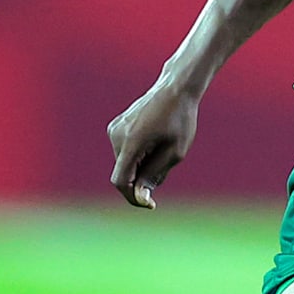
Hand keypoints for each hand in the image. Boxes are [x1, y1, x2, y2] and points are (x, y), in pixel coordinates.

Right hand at [107, 84, 199, 208]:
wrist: (175, 89)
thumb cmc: (180, 120)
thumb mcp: (175, 152)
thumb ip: (155, 174)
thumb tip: (139, 196)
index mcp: (131, 142)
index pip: (120, 181)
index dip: (133, 197)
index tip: (151, 204)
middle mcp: (117, 136)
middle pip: (124, 173)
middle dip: (142, 179)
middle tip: (167, 164)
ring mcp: (114, 130)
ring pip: (125, 163)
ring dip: (142, 166)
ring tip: (163, 147)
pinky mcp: (116, 128)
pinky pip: (125, 152)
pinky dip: (139, 156)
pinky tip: (155, 140)